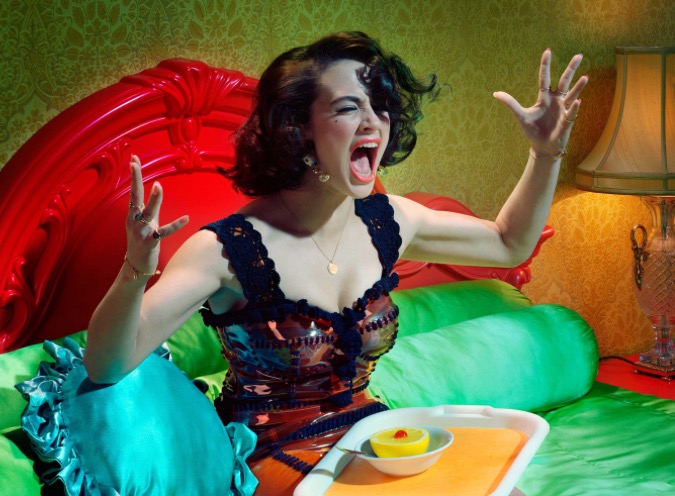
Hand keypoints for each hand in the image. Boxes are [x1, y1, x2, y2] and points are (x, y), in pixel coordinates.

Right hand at [126, 155, 188, 276]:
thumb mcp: (144, 221)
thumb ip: (150, 205)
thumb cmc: (142, 241)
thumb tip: (156, 187)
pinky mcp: (151, 242)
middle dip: (135, 180)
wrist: (136, 266)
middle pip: (135, 197)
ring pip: (148, 213)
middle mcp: (134, 221)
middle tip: (135, 164)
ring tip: (158, 186)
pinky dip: (175, 225)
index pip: (133, 191)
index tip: (133, 158)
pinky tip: (186, 218)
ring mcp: (141, 232)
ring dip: (154, 200)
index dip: (134, 175)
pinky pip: (164, 232)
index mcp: (132, 214)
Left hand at [493, 49, 588, 156]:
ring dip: (578, 87)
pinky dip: (574, 108)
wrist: (541, 147)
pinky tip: (578, 102)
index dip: (545, 66)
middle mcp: (556, 100)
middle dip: (571, 69)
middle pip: (565, 81)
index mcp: (544, 98)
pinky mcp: (568, 121)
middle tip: (579, 55)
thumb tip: (495, 94)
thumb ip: (510, 104)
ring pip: (572, 95)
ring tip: (585, 77)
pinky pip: (572, 113)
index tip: (547, 51)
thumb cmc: (532, 131)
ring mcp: (563, 110)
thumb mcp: (520, 116)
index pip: (545, 78)